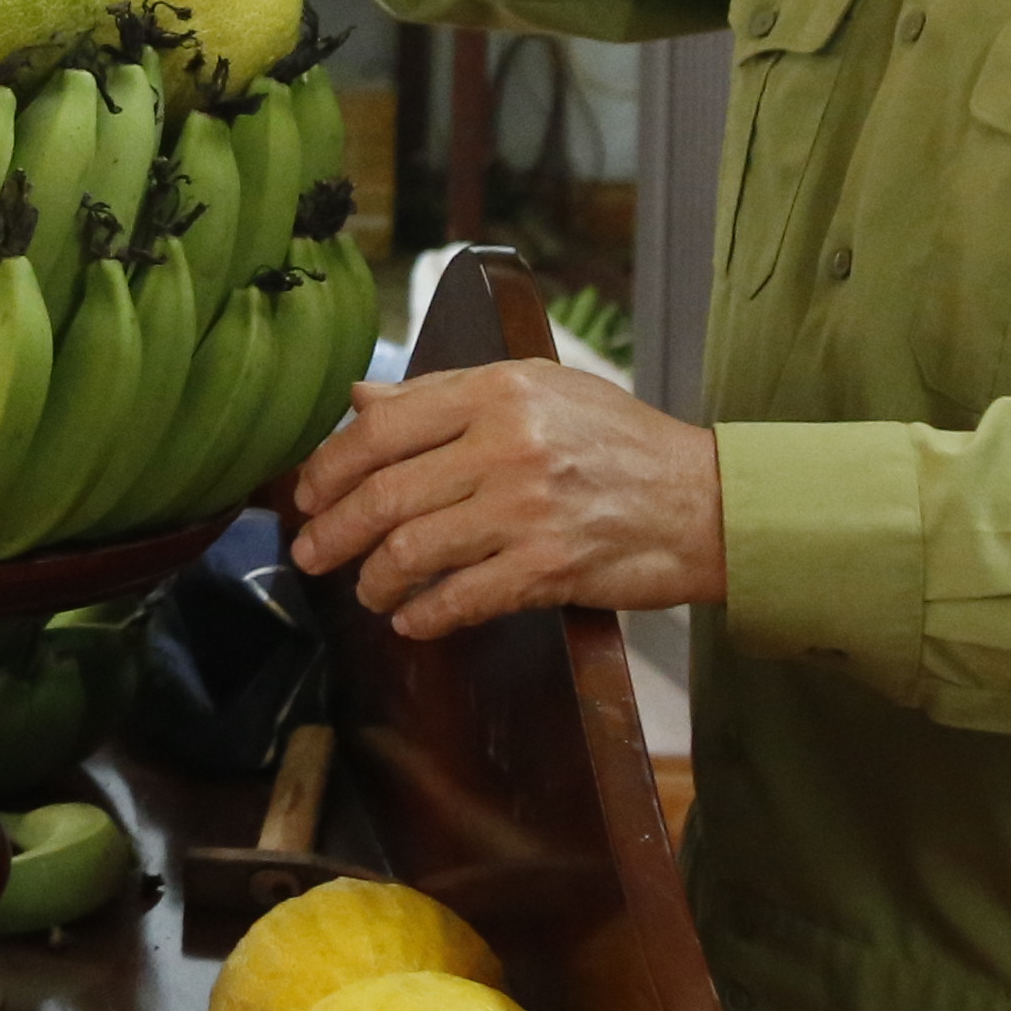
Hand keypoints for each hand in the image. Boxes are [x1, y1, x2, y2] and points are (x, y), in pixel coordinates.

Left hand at [284, 360, 725, 634]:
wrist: (703, 501)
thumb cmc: (617, 442)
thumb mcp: (537, 390)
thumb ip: (443, 394)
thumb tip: (361, 400)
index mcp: (497, 392)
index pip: (382, 428)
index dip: (328, 466)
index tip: (306, 493)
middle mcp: (507, 445)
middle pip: (385, 494)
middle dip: (332, 532)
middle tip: (310, 554)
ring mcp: (527, 509)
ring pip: (412, 550)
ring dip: (375, 580)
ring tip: (367, 590)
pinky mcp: (549, 568)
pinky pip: (461, 599)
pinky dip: (425, 615)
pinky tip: (413, 619)